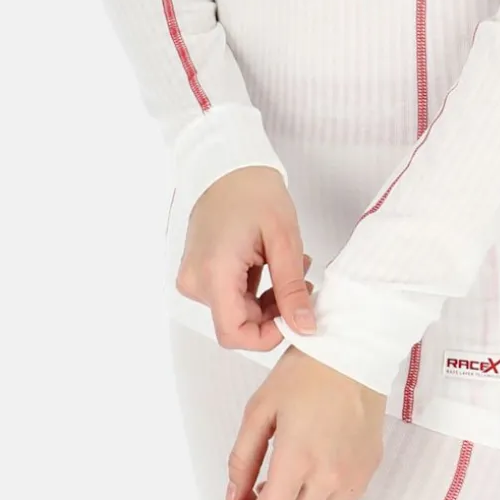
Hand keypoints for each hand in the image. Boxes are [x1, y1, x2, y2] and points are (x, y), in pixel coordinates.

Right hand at [174, 166, 315, 350]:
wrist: (229, 164)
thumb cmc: (255, 191)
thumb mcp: (284, 240)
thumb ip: (292, 289)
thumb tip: (304, 328)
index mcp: (213, 273)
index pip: (234, 334)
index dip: (268, 335)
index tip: (296, 316)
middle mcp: (196, 281)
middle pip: (238, 321)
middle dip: (275, 311)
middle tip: (303, 283)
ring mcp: (195, 276)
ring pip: (236, 310)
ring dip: (268, 298)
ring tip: (293, 267)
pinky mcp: (199, 271)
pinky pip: (229, 295)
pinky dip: (255, 288)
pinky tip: (273, 264)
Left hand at [219, 344, 386, 499]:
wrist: (354, 350)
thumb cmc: (308, 370)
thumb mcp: (261, 407)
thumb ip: (242, 457)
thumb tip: (233, 496)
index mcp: (299, 459)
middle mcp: (330, 477)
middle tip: (251, 495)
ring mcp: (353, 477)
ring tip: (282, 485)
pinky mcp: (369, 471)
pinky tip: (310, 476)